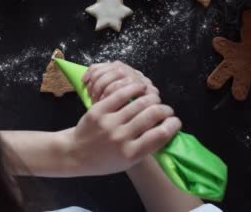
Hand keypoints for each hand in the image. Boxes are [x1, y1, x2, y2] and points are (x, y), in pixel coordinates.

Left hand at [58, 63, 180, 175]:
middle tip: (166, 109)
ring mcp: (109, 123)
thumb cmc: (105, 160)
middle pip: (152, 115)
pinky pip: (120, 94)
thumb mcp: (128, 161)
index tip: (175, 121)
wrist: (76, 153)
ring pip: (139, 102)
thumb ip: (145, 147)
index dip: (173, 124)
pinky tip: (140, 88)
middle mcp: (121, 138)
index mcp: (131, 154)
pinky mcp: (98, 110)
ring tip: (154, 99)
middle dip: (165, 109)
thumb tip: (166, 129)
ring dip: (152, 98)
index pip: (161, 134)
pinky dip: (134, 88)